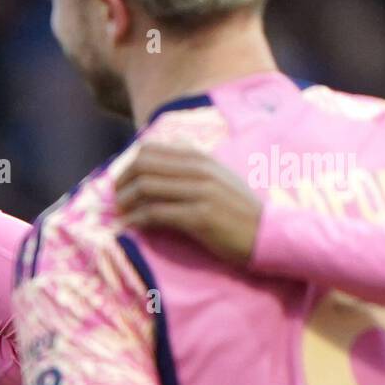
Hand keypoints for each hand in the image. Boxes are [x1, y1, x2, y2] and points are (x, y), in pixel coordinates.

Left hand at [115, 142, 263, 264]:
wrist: (267, 234)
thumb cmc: (239, 210)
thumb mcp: (216, 180)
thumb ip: (189, 170)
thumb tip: (153, 169)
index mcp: (200, 158)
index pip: (150, 150)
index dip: (129, 166)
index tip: (122, 184)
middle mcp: (199, 170)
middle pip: (143, 165)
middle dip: (122, 183)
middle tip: (116, 200)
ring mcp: (200, 192)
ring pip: (146, 187)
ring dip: (125, 202)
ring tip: (121, 214)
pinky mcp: (199, 217)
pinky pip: (156, 213)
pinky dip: (137, 220)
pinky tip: (132, 227)